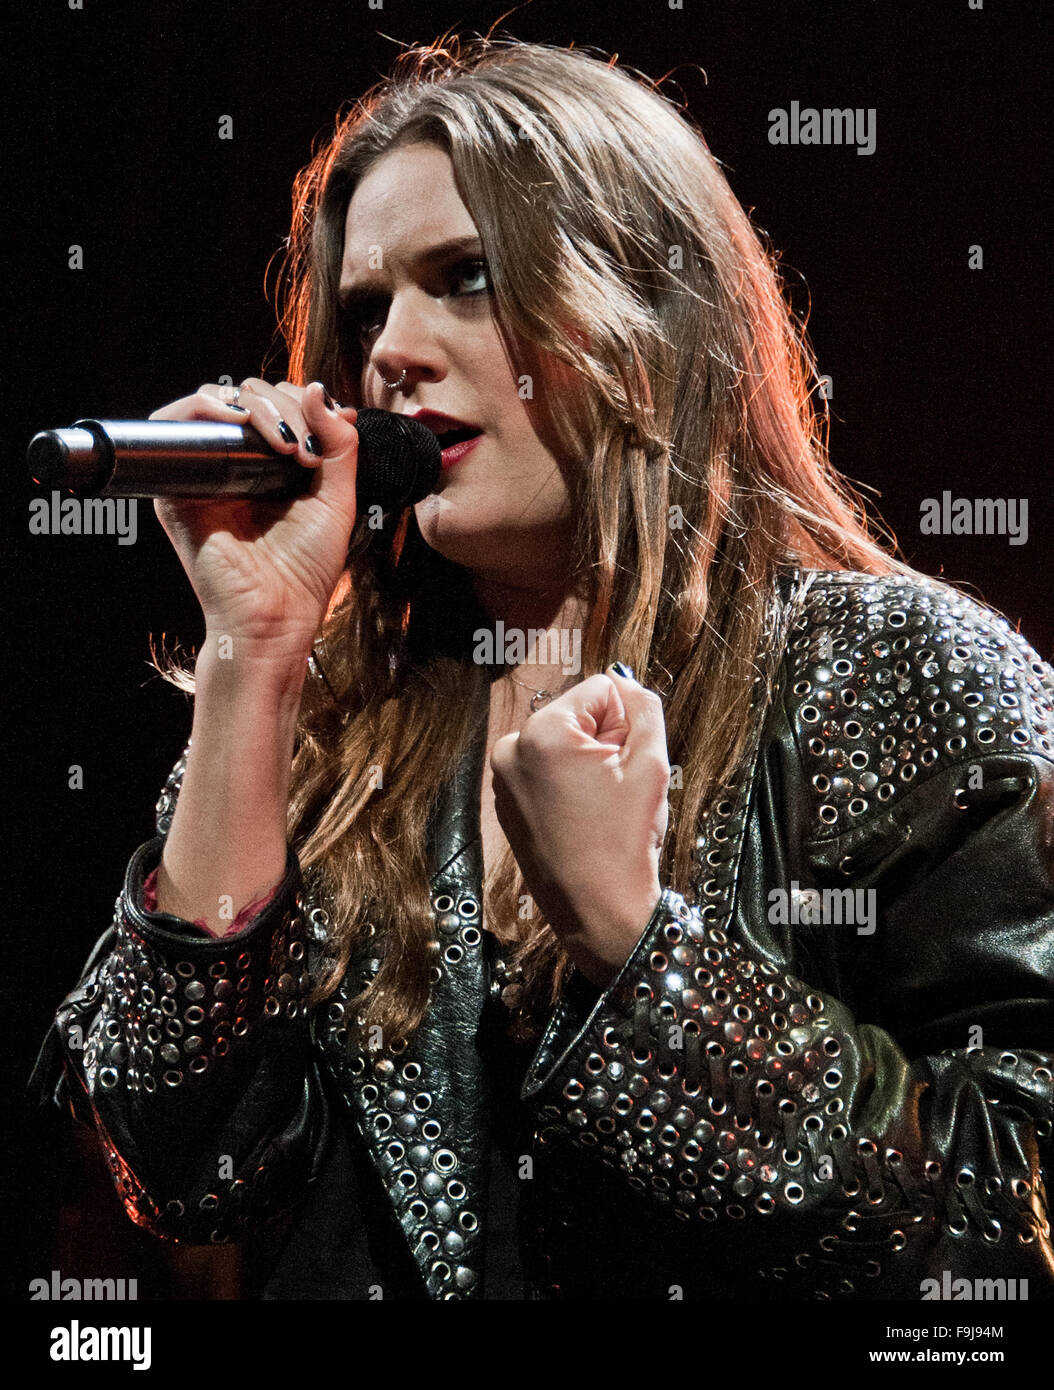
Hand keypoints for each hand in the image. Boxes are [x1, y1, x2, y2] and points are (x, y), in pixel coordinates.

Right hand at [150, 379, 360, 656]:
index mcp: (269, 467)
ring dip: (258, 405)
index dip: (303, 403)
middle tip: (307, 449)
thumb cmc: (305, 570)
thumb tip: (316, 388)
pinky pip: (177, 421)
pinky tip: (245, 426)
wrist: (275, 616)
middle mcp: (233, 464)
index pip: (277, 404)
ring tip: (286, 444)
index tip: (331, 431)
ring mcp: (203, 472)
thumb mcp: (337, 498)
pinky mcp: (175, 485)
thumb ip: (338, 444)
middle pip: (249, 396)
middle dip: (285, 405)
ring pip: (219, 400)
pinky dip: (210, 407)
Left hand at [490, 666, 669, 986]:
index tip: (626, 764)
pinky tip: (582, 818)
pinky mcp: (504, 801)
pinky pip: (545, 770)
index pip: (600, 691)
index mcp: (542, 733)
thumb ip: (644, 709)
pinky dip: (566, 784)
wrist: (596, 911)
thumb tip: (626, 681)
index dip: (626, 724)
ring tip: (599, 806)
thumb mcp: (651, 765)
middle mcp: (511, 748)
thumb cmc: (623, 842)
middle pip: (577, 716)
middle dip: (604, 742)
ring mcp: (503, 777)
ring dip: (587, 763)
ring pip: (562, 743)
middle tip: (615, 790)